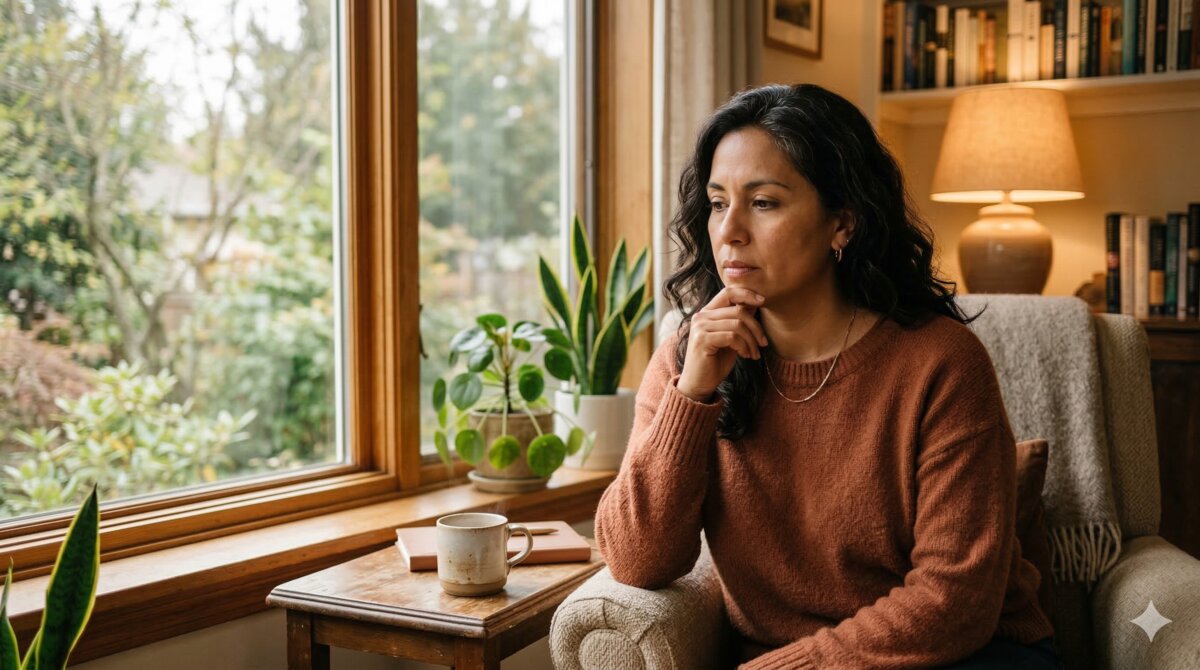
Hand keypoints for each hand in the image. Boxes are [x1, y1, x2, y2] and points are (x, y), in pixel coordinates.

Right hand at [676, 287, 767, 401]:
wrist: (699, 384)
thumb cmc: (716, 361)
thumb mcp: (731, 338)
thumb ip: (738, 321)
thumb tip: (755, 304)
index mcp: (707, 312)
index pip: (728, 292)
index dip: (747, 294)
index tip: (763, 302)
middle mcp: (701, 316)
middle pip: (738, 310)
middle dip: (756, 327)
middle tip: (763, 343)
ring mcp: (700, 327)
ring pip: (737, 324)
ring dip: (751, 340)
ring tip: (754, 353)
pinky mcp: (702, 339)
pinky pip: (732, 336)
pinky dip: (743, 346)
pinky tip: (745, 355)